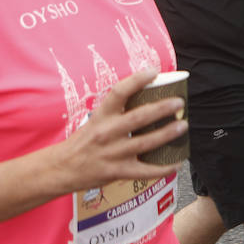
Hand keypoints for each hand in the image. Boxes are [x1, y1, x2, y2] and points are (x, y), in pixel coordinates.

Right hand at [54, 71, 188, 190]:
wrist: (61, 168)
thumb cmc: (83, 142)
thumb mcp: (95, 120)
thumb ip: (117, 111)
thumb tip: (145, 96)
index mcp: (101, 116)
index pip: (119, 91)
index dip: (137, 79)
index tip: (154, 71)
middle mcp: (107, 132)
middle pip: (139, 117)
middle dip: (163, 108)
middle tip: (179, 102)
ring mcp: (113, 153)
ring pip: (146, 142)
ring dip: (167, 134)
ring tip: (183, 126)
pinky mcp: (117, 172)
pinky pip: (145, 170)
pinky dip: (163, 168)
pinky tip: (176, 162)